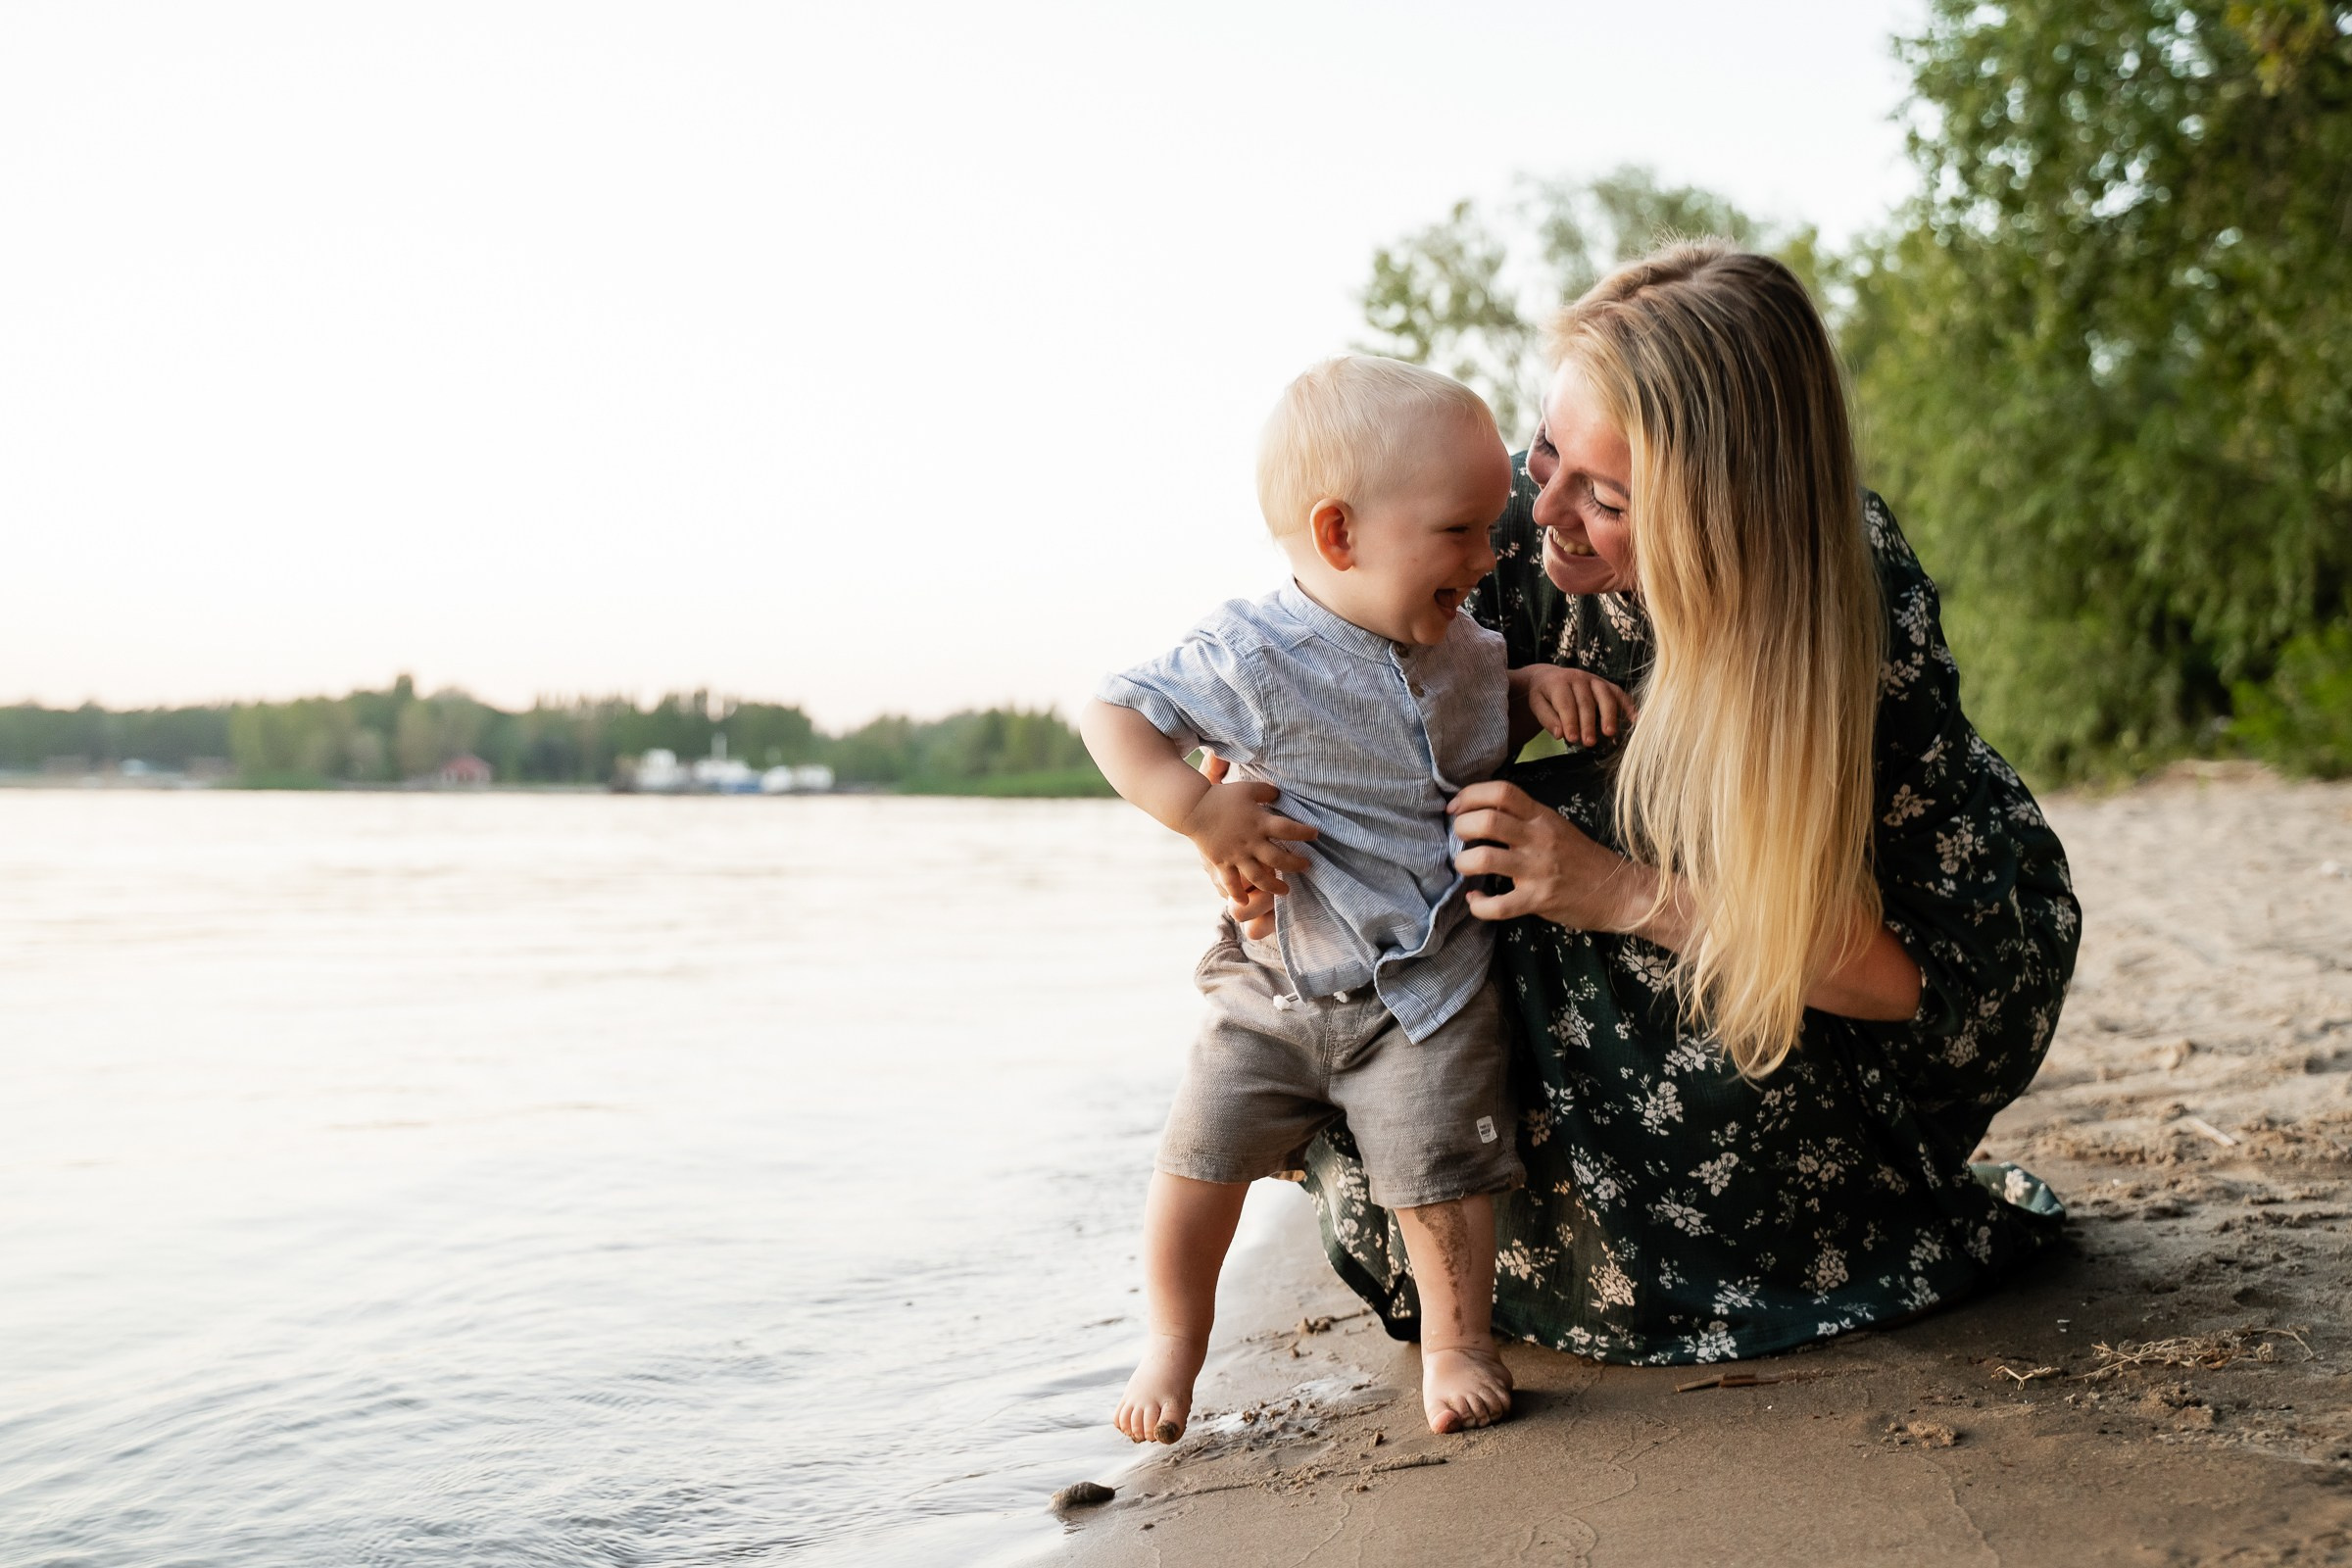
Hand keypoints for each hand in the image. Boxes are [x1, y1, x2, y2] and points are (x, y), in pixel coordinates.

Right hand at [1182, 777, 1317, 899]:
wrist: (1194, 807)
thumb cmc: (1223, 796)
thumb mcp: (1249, 789)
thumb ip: (1268, 792)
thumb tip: (1280, 795)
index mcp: (1259, 822)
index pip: (1289, 829)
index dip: (1305, 833)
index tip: (1316, 835)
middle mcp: (1251, 842)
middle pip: (1279, 858)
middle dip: (1296, 864)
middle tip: (1307, 866)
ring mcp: (1236, 855)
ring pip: (1259, 876)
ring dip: (1274, 886)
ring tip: (1285, 891)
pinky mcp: (1222, 863)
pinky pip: (1231, 882)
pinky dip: (1238, 894)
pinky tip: (1244, 902)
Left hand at [1449, 780, 1652, 928]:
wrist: (1616, 890)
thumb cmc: (1579, 857)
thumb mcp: (1554, 826)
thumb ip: (1522, 817)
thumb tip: (1479, 812)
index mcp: (1541, 816)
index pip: (1501, 791)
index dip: (1470, 795)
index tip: (1455, 808)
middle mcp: (1538, 838)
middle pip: (1487, 821)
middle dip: (1461, 827)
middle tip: (1459, 837)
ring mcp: (1537, 869)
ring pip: (1484, 859)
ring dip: (1463, 863)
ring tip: (1465, 866)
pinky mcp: (1538, 899)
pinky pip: (1497, 906)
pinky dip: (1478, 904)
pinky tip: (1477, 899)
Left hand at [1520, 666, 1635, 747]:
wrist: (1550, 677)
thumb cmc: (1544, 695)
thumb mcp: (1537, 704)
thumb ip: (1547, 719)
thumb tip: (1560, 734)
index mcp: (1558, 683)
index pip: (1566, 703)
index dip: (1569, 721)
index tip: (1572, 738)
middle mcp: (1578, 678)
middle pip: (1586, 702)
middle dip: (1588, 723)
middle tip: (1589, 742)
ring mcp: (1594, 680)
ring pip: (1605, 696)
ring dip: (1609, 715)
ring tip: (1609, 733)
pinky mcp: (1605, 684)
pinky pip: (1619, 694)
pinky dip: (1627, 706)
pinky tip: (1634, 720)